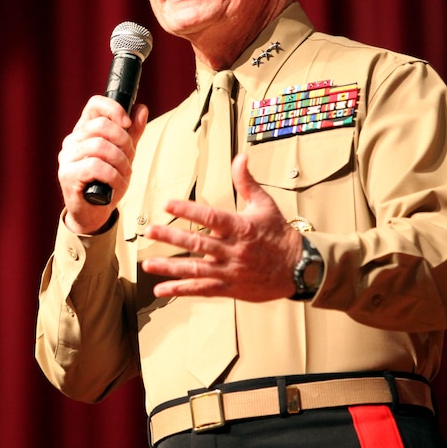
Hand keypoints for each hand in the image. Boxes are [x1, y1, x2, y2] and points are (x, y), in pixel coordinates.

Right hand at [57, 96, 148, 233]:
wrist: (93, 212)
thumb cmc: (107, 182)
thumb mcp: (124, 155)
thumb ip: (132, 133)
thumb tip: (141, 109)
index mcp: (84, 130)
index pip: (94, 104)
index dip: (114, 109)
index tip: (127, 124)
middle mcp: (72, 140)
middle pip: (102, 125)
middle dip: (124, 142)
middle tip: (130, 158)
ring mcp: (67, 157)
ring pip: (100, 146)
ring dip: (121, 162)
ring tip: (124, 174)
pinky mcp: (67, 175)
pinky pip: (96, 166)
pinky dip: (113, 176)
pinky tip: (116, 184)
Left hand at [140, 153, 302, 300]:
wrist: (298, 267)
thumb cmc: (278, 234)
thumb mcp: (264, 204)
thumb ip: (246, 182)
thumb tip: (240, 157)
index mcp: (240, 228)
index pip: (210, 217)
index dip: (188, 210)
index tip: (167, 204)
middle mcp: (233, 250)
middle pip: (198, 243)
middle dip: (171, 237)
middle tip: (150, 231)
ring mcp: (230, 271)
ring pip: (196, 269)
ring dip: (170, 267)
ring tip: (148, 264)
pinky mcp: (230, 288)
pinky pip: (202, 289)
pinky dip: (181, 289)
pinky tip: (161, 289)